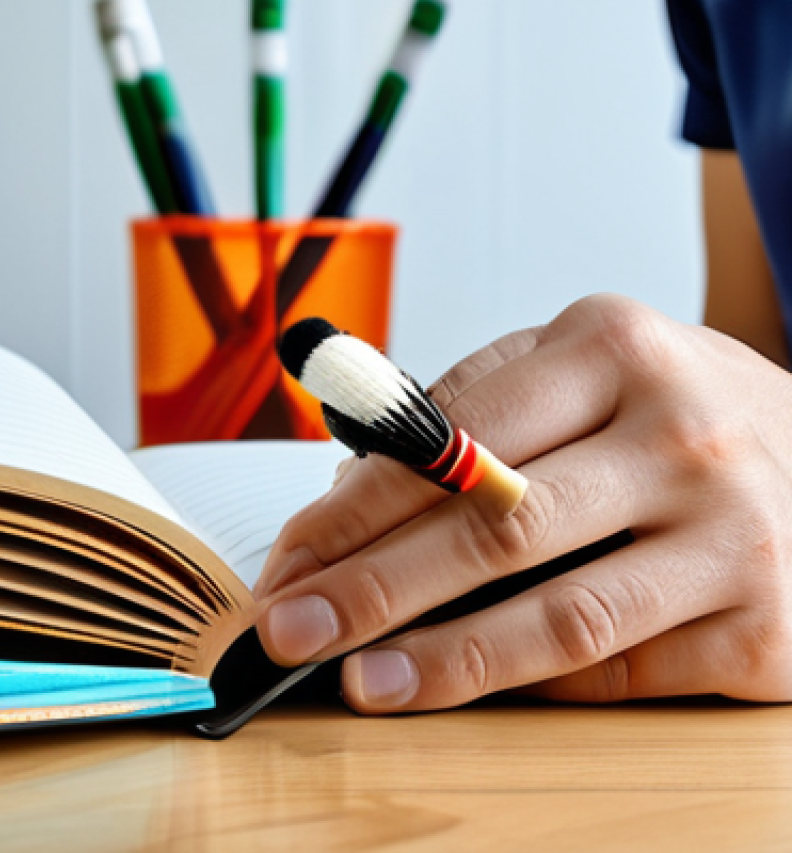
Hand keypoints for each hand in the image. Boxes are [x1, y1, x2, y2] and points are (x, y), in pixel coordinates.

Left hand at [254, 294, 791, 712]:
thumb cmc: (675, 411)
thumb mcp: (588, 367)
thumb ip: (477, 407)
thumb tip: (354, 491)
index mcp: (612, 348)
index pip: (452, 438)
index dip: (357, 507)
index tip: (292, 556)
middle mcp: (678, 434)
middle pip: (492, 526)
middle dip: (371, 586)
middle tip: (290, 628)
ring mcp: (731, 533)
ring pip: (557, 615)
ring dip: (442, 658)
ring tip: (361, 680)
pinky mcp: (766, 626)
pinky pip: (618, 670)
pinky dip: (529, 682)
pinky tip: (463, 686)